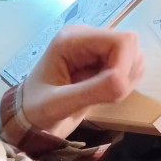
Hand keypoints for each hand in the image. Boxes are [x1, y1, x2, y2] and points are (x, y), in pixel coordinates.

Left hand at [22, 25, 144, 138]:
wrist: (27, 122)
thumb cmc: (35, 112)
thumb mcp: (57, 105)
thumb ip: (90, 92)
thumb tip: (122, 81)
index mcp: (73, 39)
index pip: (121, 40)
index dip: (125, 65)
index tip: (115, 92)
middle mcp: (88, 38)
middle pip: (129, 46)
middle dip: (125, 74)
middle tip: (107, 97)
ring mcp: (97, 49)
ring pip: (133, 56)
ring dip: (126, 79)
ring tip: (102, 97)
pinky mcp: (104, 62)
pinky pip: (130, 66)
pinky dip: (126, 83)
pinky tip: (106, 94)